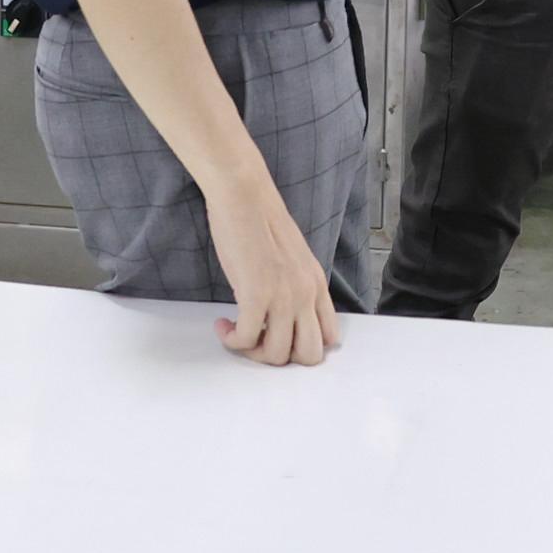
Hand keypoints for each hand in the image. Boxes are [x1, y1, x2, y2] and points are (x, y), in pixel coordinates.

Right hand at [207, 178, 339, 366]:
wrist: (244, 195)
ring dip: (252, 351)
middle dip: (281, 357)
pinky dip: (232, 340)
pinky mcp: (256, 294)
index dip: (302, 346)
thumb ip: (295, 285)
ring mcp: (284, 296)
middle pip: (309, 355)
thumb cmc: (260, 220)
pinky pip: (247, 339)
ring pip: (277, 354)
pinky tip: (223, 325)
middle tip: (258, 342)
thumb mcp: (292, 258)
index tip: (278, 337)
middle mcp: (306, 293)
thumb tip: (282, 316)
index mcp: (317, 284)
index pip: (329, 337)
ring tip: (237, 333)